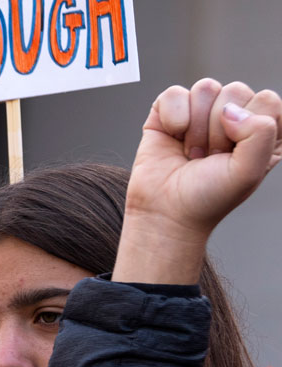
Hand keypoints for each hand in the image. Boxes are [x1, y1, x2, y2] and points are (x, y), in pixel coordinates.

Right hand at [117, 79, 281, 281]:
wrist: (165, 213)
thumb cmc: (209, 197)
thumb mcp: (249, 171)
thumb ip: (261, 133)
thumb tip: (229, 110)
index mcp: (262, 128)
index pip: (268, 99)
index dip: (249, 128)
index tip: (233, 158)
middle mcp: (233, 116)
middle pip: (236, 90)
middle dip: (218, 130)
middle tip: (209, 158)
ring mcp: (200, 111)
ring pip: (206, 87)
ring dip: (195, 127)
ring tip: (192, 152)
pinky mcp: (168, 111)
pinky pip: (173, 93)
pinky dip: (172, 117)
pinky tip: (173, 137)